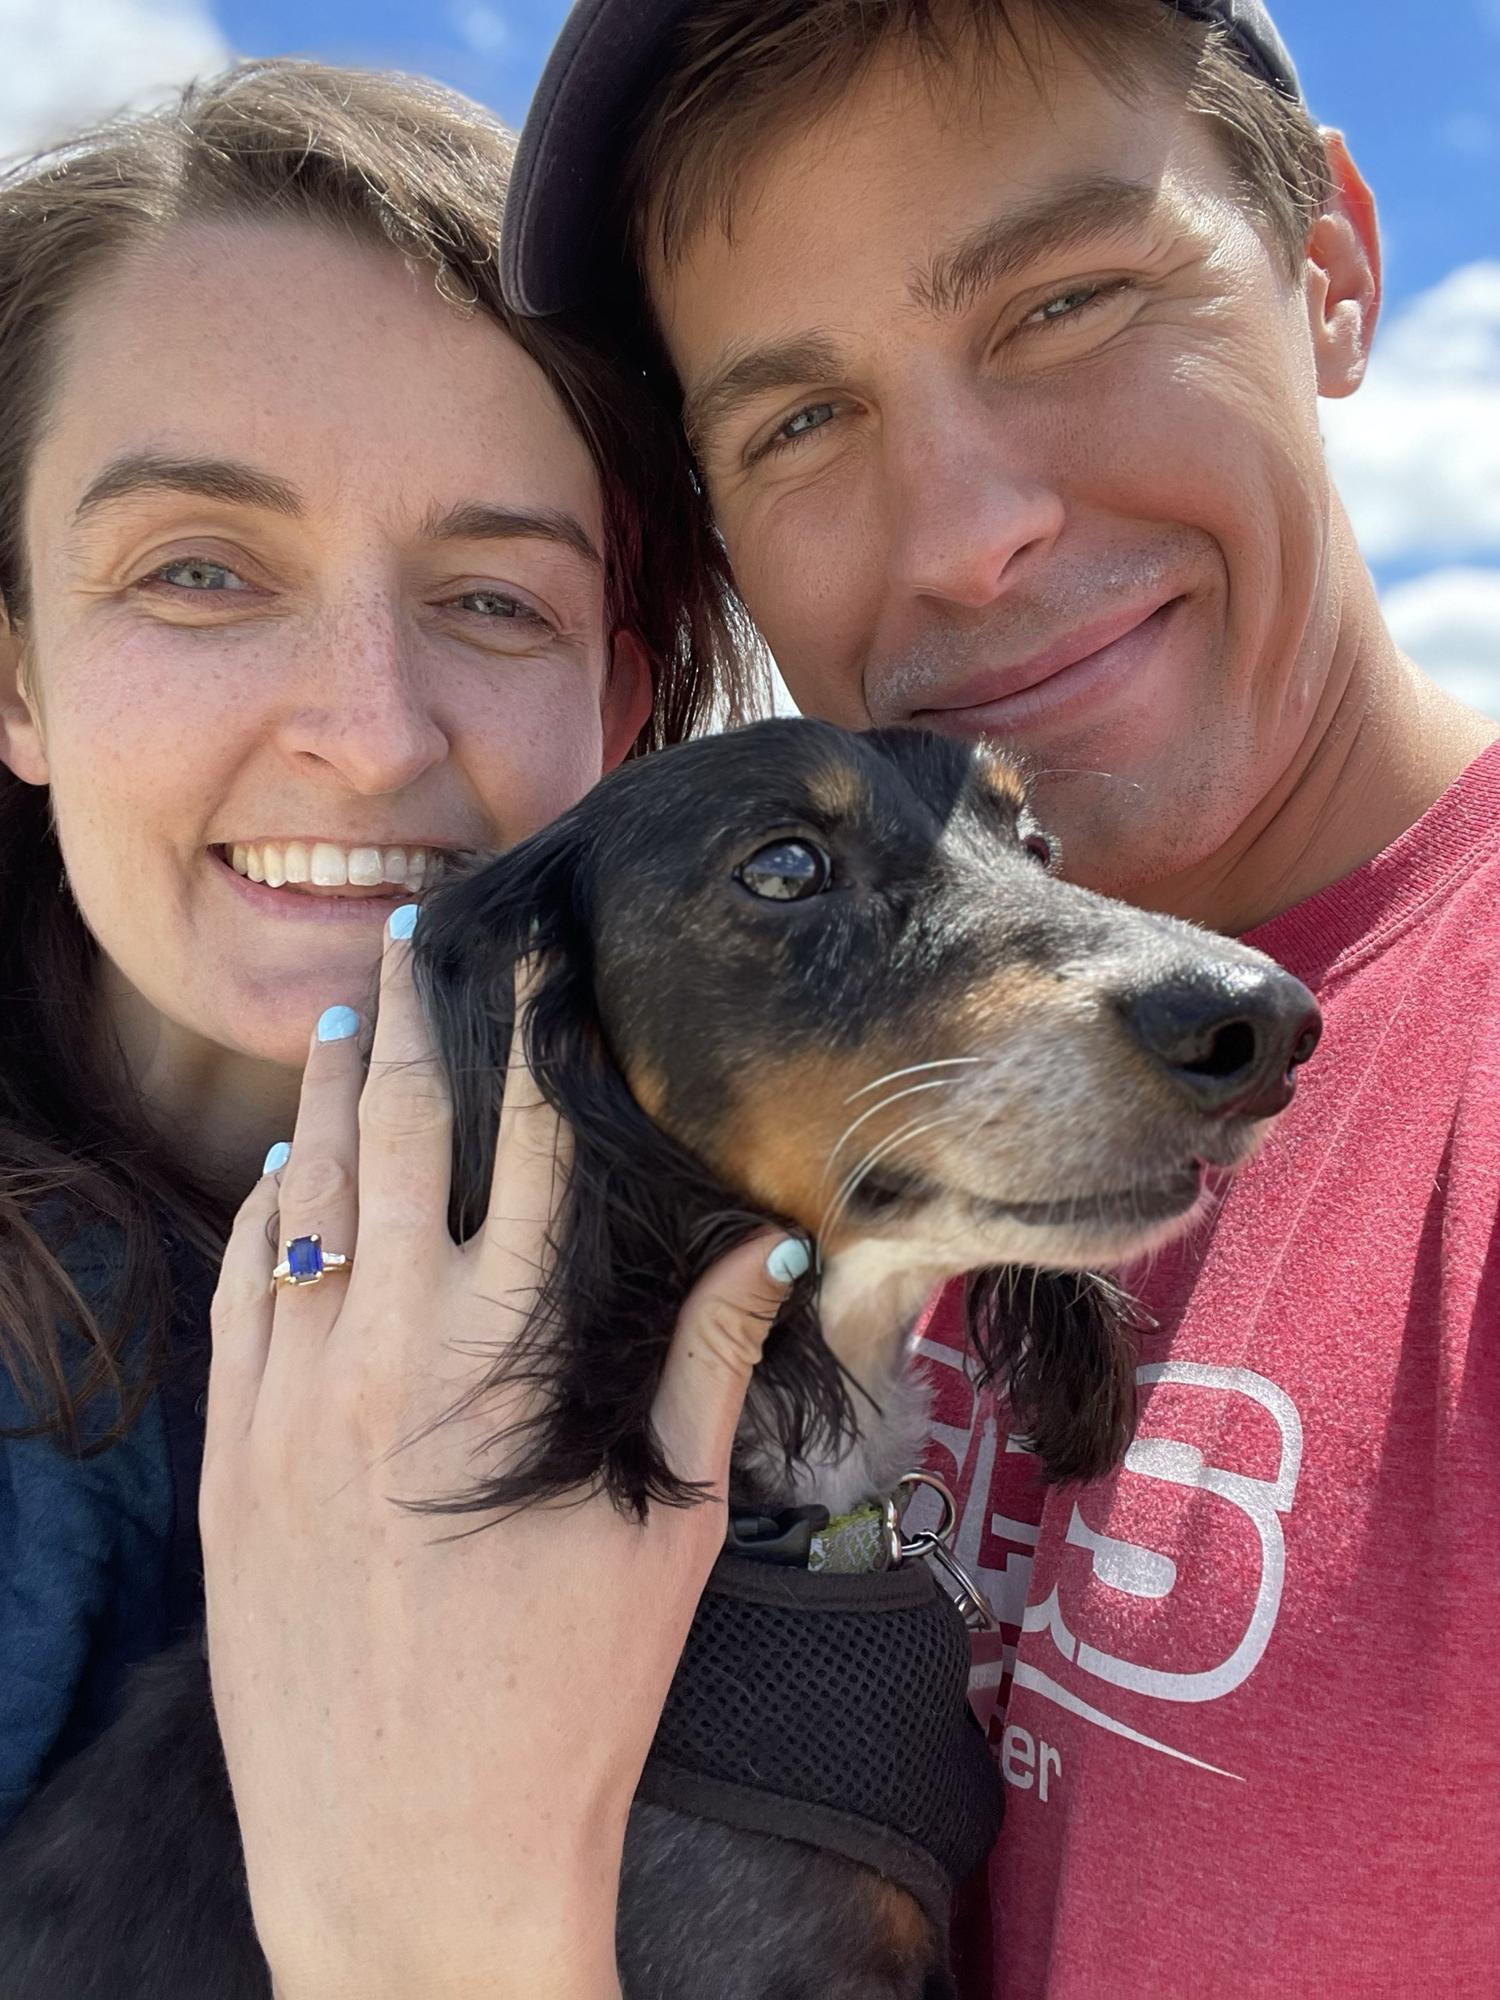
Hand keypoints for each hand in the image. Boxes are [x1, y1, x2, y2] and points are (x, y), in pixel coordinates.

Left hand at [201, 914, 797, 1999]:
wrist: (410, 1856)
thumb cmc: (568, 1698)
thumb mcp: (670, 1531)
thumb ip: (706, 1365)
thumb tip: (770, 1241)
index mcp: (506, 1359)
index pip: (529, 1151)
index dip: (539, 1042)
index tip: (543, 962)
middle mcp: (388, 1353)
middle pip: (398, 1139)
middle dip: (412, 1021)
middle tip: (416, 937)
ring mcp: (290, 1402)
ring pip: (305, 1200)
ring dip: (323, 1097)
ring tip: (341, 1014)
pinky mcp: (230, 1460)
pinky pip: (237, 1296)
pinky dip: (259, 1216)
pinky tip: (279, 1171)